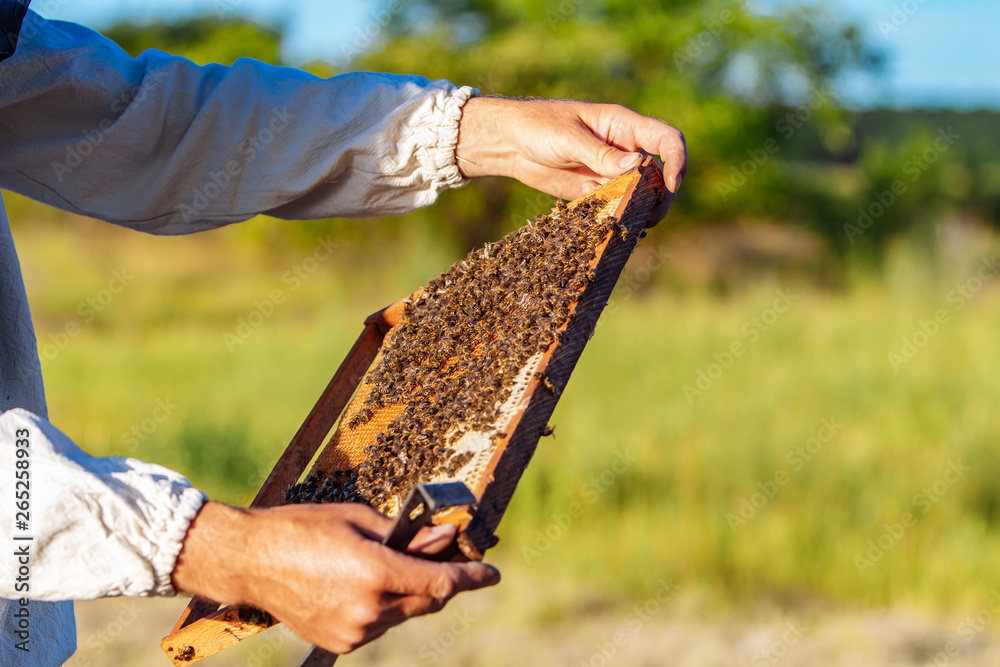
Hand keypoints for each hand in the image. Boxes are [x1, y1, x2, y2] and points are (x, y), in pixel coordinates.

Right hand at [171, 501, 499, 653]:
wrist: (250, 561)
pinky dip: (386, 606)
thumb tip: (444, 538)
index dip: (472, 577)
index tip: (492, 573)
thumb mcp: (359, 519)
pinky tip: (365, 584)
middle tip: (443, 557)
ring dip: (410, 593)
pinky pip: (380, 625)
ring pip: (405, 614)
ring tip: (385, 564)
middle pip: (429, 601)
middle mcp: (370, 609)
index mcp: (376, 574)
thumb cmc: (302, 528)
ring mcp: (355, 631)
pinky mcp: (341, 641)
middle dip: (442, 581)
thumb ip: (406, 535)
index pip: (442, 583)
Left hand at [456, 97, 686, 223]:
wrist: (510, 143)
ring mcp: (610, 170)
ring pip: (641, 193)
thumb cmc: (539, 126)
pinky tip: (615, 227)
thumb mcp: (568, 137)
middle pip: (660, 172)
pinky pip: (617, 205)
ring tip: (636, 225)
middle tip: (653, 215)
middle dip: (663, 194)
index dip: (676, 160)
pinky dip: (622, 217)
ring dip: (644, 210)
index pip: (665, 138)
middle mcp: (623, 148)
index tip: (672, 184)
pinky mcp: (595, 189)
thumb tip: (637, 165)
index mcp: (623, 126)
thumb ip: (600, 153)